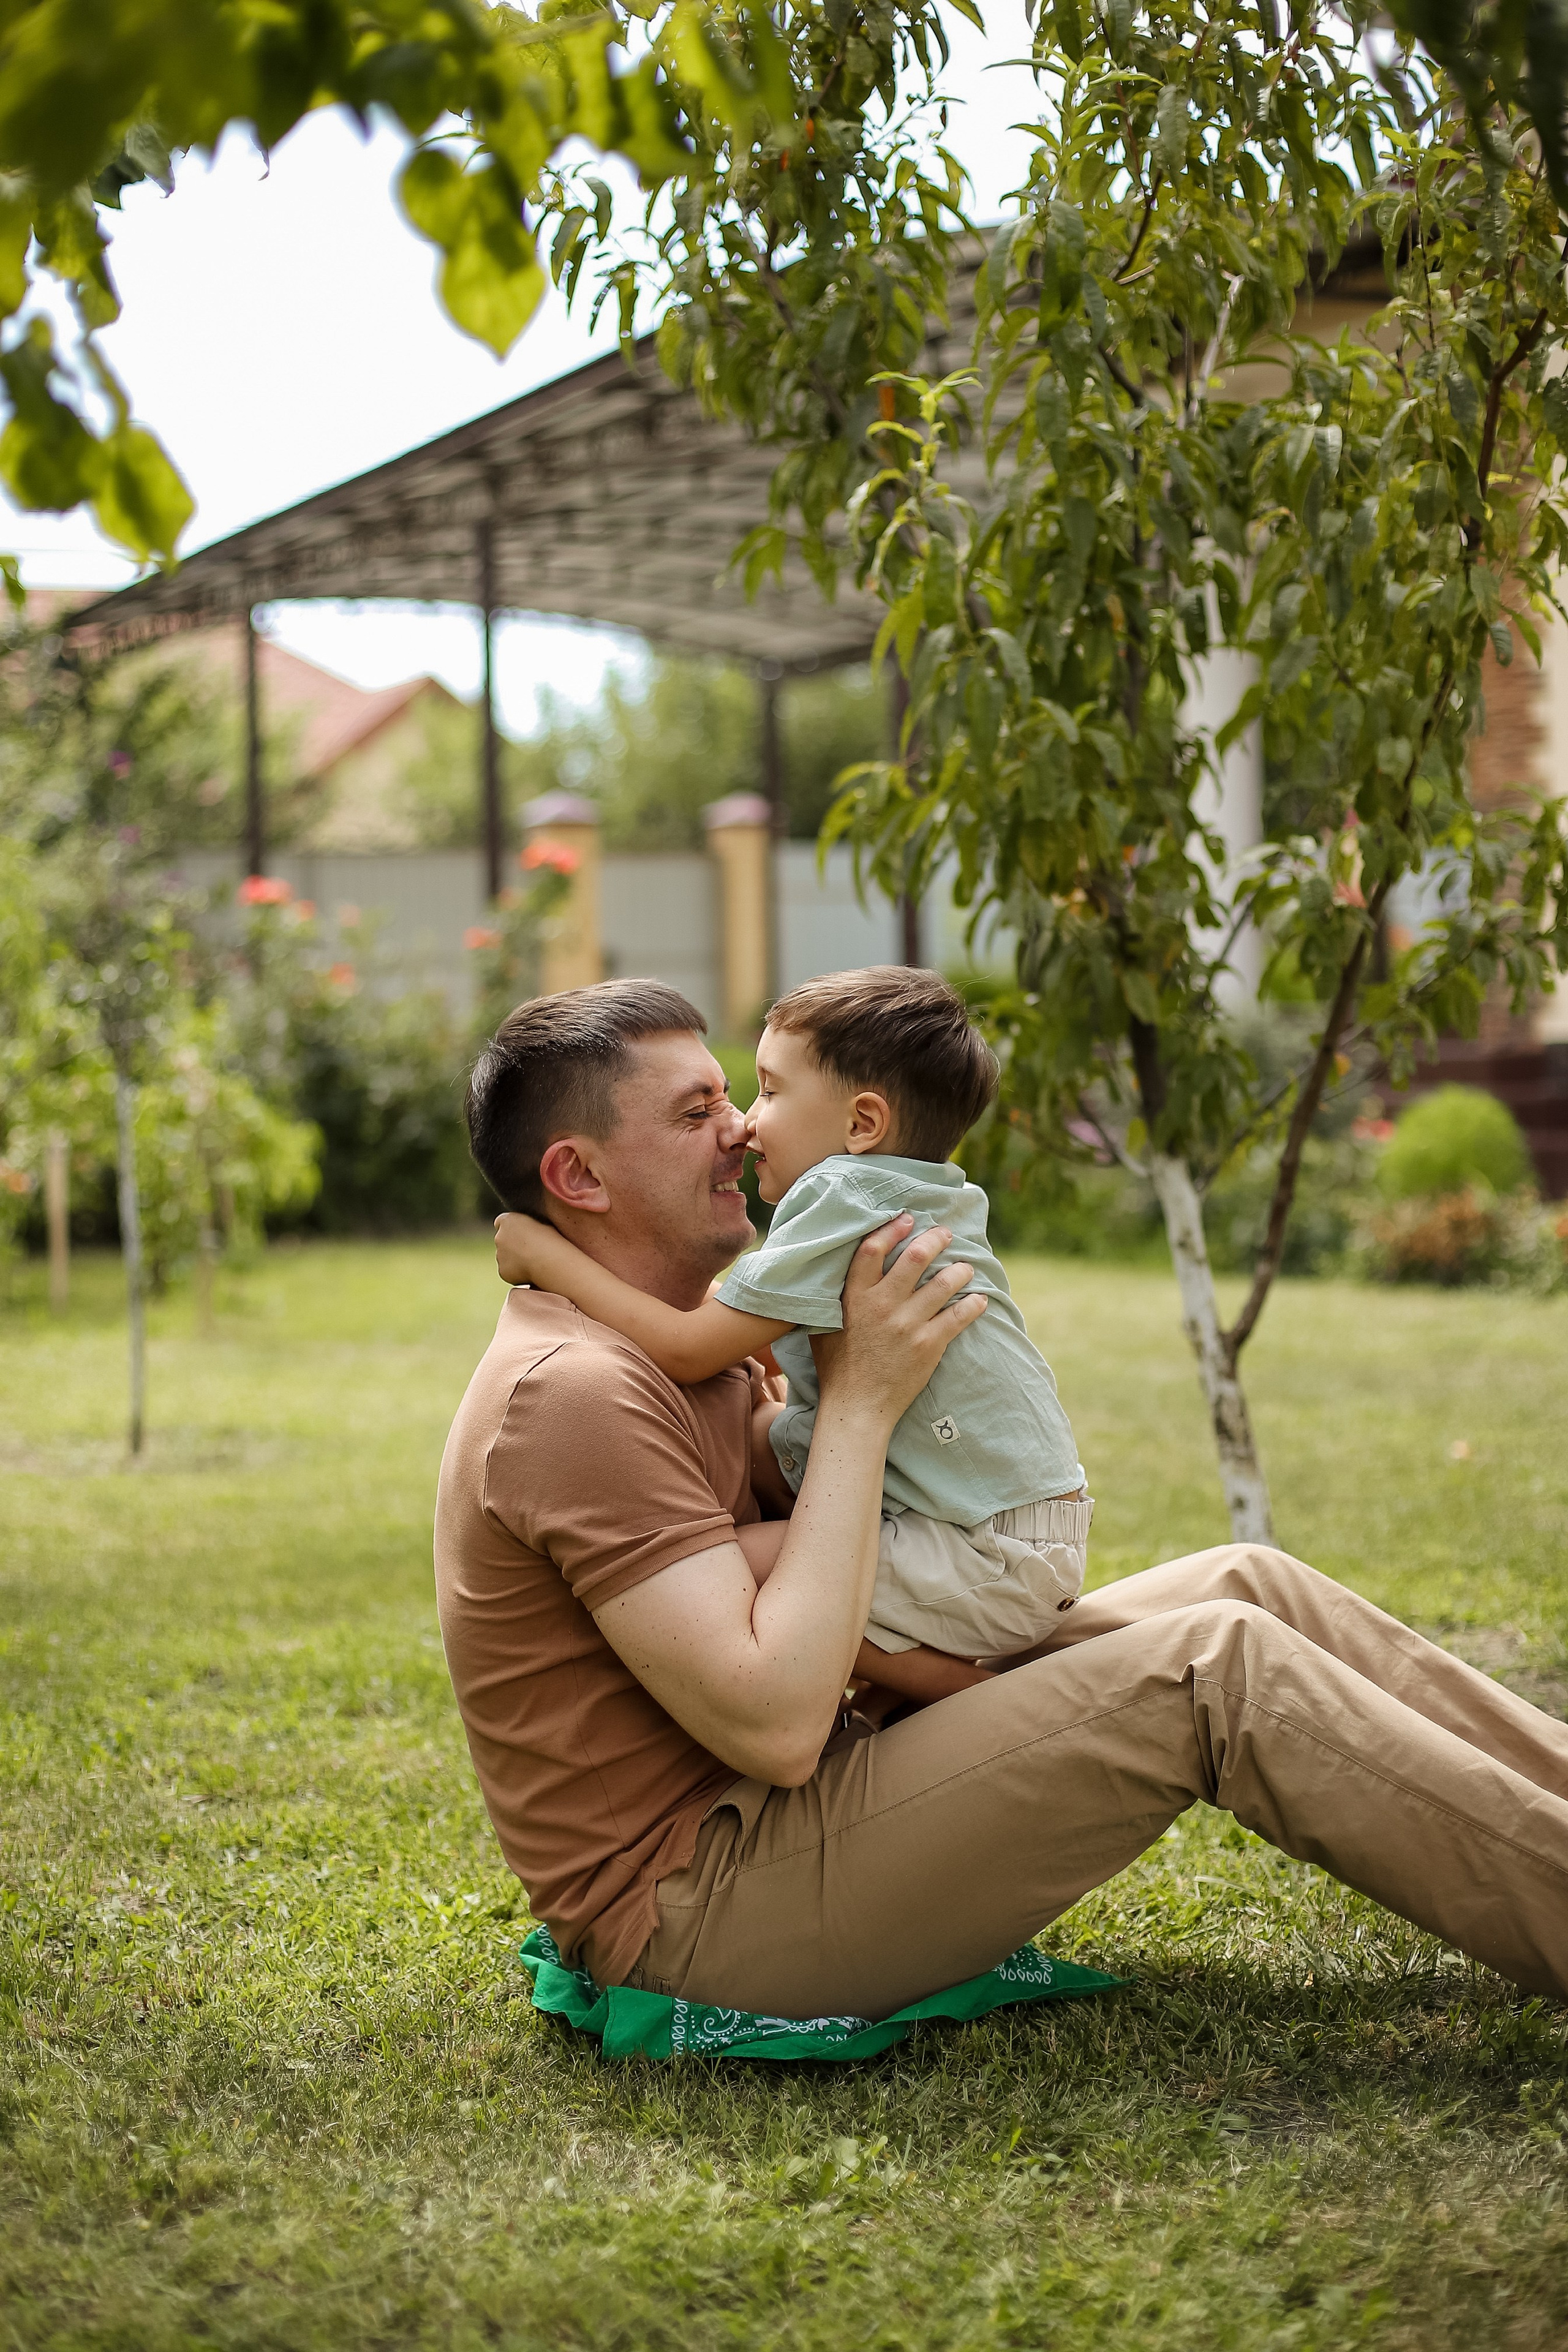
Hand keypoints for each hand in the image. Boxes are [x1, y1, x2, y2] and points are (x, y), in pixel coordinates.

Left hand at [494, 1210, 554, 1285]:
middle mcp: (499, 1237)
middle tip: (530, 1250)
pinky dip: (515, 1272)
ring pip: (504, 1257)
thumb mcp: (542, 1223)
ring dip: (514, 1258)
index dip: (512, 1228)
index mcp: (508, 1221)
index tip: (521, 1233)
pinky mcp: (502, 1271)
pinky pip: (507, 1271)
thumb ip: (529, 1225)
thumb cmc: (550, 1239)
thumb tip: (531, 1230)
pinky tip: (530, 1271)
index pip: (502, 1222)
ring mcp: (499, 1255)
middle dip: (512, 1244)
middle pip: (502, 1240)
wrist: (548, 1260)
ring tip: (534, 1261)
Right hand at [811, 1215, 985, 1430]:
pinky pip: (958, 1317)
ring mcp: (907, 1325)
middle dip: (935, 1239)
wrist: (857, 1406)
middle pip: (915, 1257)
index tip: (908, 1219)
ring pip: (943, 1283)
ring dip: (959, 1270)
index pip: (873, 1249)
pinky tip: (979, 1300)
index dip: (892, 1228)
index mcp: (854, 1297)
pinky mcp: (928, 1345)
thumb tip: (834, 1271)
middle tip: (946, 1233)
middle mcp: (882, 1305)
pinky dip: (972, 1305)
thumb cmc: (837, 1367)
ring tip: (966, 1266)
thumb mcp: (823, 1325)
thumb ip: (833, 1297)